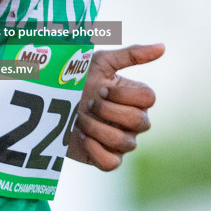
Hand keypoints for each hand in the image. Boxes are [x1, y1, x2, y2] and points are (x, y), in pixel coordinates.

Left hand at [68, 43, 163, 170]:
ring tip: (79, 118)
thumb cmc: (77, 79)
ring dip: (96, 128)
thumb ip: (132, 55)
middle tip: (88, 102)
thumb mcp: (101, 62)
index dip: (123, 95)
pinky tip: (81, 136)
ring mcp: (122, 142)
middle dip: (108, 110)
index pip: (149, 99)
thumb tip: (163, 47)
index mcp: (136, 98)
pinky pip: (111, 163)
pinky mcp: (106, 159)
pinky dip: (95, 150)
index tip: (101, 88)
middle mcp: (134, 121)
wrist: (47, 103)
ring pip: (125, 143)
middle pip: (140, 122)